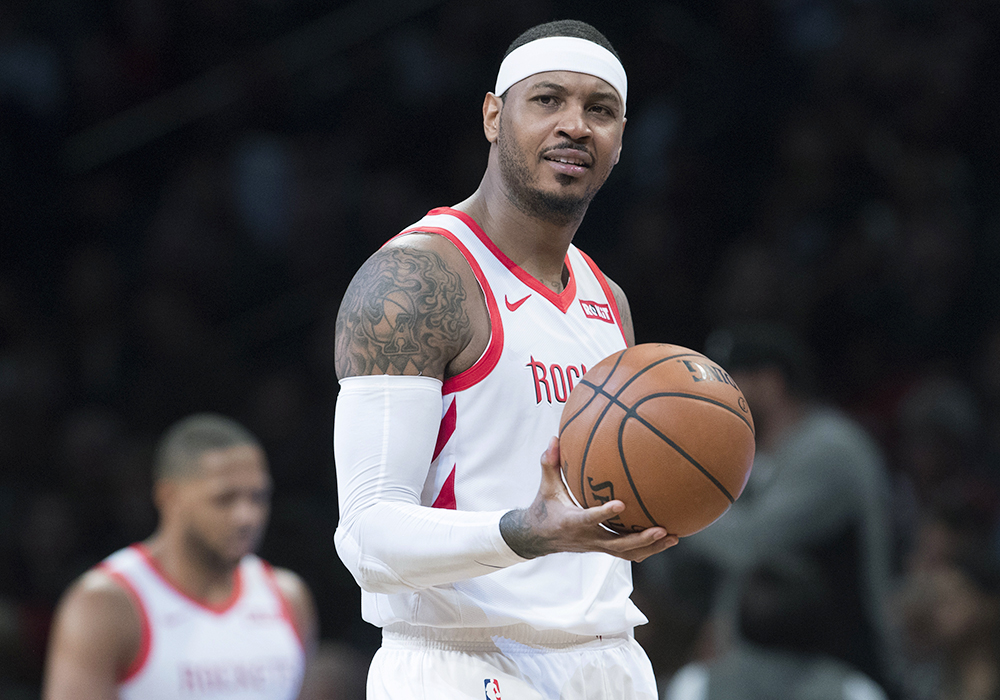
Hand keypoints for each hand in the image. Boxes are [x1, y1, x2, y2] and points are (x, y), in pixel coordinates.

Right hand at [500, 437, 677, 561]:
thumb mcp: (546, 486)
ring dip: (651, 547)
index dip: (604, 513)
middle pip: (617, 545)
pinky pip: (627, 553)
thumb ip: (550, 463)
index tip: (622, 504)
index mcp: (571, 522)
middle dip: (641, 539)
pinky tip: (665, 540)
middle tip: (661, 529)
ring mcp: (597, 546)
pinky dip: (647, 549)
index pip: (589, 519)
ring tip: (673, 537)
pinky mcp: (603, 548)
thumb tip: (555, 439)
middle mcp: (587, 538)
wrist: (539, 537)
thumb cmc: (544, 507)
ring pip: (626, 553)